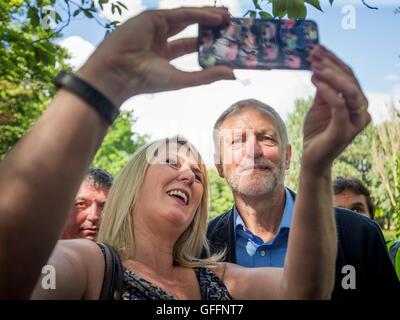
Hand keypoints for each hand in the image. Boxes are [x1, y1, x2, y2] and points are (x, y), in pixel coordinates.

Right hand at [76, 7, 234, 106]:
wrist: (118, 73)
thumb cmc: (146, 80)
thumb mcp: (182, 78)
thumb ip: (206, 75)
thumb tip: (232, 73)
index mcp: (164, 54)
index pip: (191, 45)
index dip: (209, 43)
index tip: (226, 42)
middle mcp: (160, 39)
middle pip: (191, 29)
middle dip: (210, 26)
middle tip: (230, 25)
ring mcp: (156, 27)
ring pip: (188, 18)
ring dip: (208, 16)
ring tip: (227, 17)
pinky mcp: (152, 17)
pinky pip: (181, 13)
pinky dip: (199, 14)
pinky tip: (216, 17)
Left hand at [302, 45, 370, 171]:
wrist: (312, 158)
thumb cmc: (317, 131)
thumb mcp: (319, 106)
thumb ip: (324, 89)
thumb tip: (320, 65)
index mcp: (357, 103)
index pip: (349, 76)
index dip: (334, 61)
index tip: (317, 49)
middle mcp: (361, 111)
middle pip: (351, 80)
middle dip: (332, 64)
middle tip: (314, 54)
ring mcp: (355, 122)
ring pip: (350, 91)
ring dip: (331, 75)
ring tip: (314, 65)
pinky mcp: (345, 131)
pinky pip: (339, 106)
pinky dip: (328, 91)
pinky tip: (315, 80)